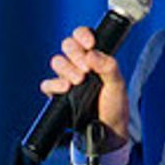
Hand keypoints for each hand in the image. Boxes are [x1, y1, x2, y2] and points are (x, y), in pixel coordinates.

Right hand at [38, 26, 129, 144]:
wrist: (108, 130)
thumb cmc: (114, 104)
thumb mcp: (118, 84)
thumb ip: (109, 66)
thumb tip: (91, 54)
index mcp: (93, 56)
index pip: (81, 35)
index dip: (82, 35)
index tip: (90, 44)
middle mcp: (78, 64)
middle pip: (67, 45)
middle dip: (75, 54)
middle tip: (86, 69)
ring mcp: (67, 78)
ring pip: (57, 62)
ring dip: (66, 68)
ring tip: (79, 81)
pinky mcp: (58, 94)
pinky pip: (47, 84)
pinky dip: (54, 84)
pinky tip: (65, 89)